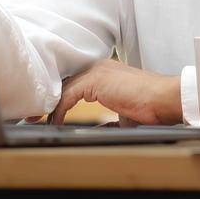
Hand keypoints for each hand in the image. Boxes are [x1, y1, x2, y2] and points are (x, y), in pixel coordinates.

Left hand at [49, 61, 183, 125]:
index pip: (74, 82)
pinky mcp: (96, 80)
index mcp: (105, 71)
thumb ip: (109, 121)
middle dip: (48, 100)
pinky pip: (68, 95)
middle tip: (34, 117)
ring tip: (39, 121)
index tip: (47, 116)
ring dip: (50, 106)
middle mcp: (98, 67)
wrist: (165, 100)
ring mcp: (97, 71)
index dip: (59, 99)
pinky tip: (56, 122)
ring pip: (63, 87)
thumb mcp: (124, 116)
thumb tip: (99, 131)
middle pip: (64, 82)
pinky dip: (59, 110)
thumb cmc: (152, 108)